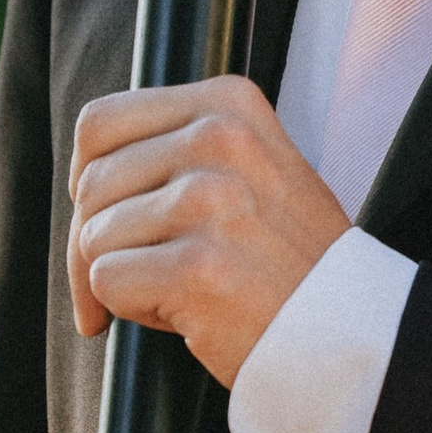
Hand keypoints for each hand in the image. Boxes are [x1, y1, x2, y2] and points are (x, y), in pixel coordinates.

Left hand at [68, 74, 348, 381]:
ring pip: (94, 236)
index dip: (86, 181)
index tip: (103, 221)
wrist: (350, 328)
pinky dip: (131, 310)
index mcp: (228, 103)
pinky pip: (106, 282)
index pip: (100, 124)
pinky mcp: (196, 266)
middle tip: (135, 275)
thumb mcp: (250, 167)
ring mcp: (209, 200)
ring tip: (180, 290)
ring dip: (121, 278)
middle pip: (90, 185)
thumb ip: (178, 147)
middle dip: (94, 241)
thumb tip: (81, 173)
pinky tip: (184, 313)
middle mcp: (220, 139)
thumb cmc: (287, 258)